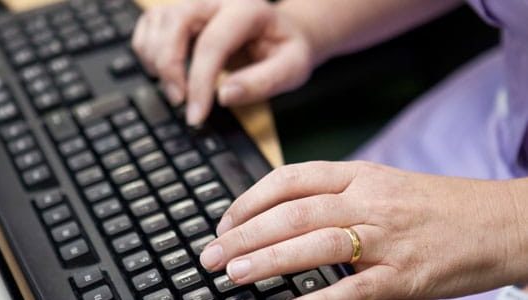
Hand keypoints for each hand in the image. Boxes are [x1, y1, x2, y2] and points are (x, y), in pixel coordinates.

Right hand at [132, 0, 313, 124]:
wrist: (282, 33)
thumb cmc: (285, 51)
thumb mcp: (292, 69)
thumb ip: (263, 82)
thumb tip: (224, 96)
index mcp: (246, 10)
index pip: (212, 43)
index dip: (199, 82)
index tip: (196, 115)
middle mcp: (215, 1)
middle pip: (175, 23)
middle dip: (170, 67)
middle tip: (180, 101)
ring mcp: (194, 5)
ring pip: (156, 23)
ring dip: (156, 61)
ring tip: (178, 91)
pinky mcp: (179, 15)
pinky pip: (148, 27)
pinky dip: (148, 53)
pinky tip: (167, 74)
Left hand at [200, 161, 526, 298]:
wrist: (498, 223)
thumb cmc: (436, 206)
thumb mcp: (383, 185)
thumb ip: (336, 194)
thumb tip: (282, 215)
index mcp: (360, 174)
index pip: (290, 177)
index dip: (249, 199)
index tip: (225, 221)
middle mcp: (368, 200)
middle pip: (292, 212)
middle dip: (244, 234)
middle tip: (211, 254)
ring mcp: (386, 237)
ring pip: (313, 243)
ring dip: (266, 260)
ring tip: (232, 274)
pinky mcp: (403, 276)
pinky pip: (350, 290)